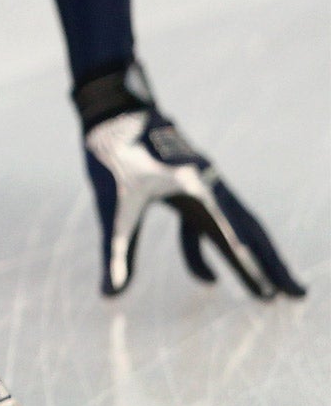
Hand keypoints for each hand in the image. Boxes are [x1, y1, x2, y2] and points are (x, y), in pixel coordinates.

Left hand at [79, 63, 304, 298]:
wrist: (114, 109)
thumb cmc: (110, 156)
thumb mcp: (110, 208)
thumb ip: (115, 254)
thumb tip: (108, 296)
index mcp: (196, 190)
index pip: (232, 237)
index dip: (253, 268)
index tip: (274, 292)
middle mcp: (210, 186)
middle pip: (250, 231)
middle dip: (272, 265)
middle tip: (297, 295)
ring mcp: (206, 184)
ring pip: (237, 226)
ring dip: (252, 258)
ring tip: (269, 292)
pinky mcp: (194, 184)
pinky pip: (210, 221)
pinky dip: (209, 248)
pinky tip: (207, 278)